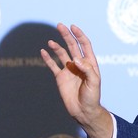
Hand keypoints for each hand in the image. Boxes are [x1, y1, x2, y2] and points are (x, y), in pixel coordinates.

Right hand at [40, 23, 113, 137]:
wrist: (83, 111)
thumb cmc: (92, 97)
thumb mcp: (94, 83)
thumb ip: (87, 69)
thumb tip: (76, 59)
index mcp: (89, 63)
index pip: (84, 45)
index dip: (79, 35)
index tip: (73, 27)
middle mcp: (79, 64)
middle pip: (72, 46)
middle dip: (66, 35)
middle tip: (59, 25)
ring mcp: (69, 70)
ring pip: (62, 54)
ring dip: (56, 46)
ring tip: (50, 42)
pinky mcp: (60, 78)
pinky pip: (53, 65)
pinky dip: (48, 58)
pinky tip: (43, 52)